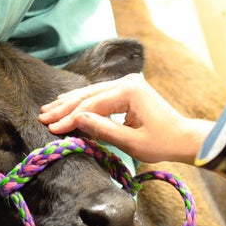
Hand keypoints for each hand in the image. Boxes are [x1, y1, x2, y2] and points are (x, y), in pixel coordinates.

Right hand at [39, 73, 213, 164]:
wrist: (184, 137)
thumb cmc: (162, 143)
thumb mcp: (132, 142)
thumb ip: (103, 130)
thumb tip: (76, 120)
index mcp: (129, 91)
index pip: (92, 105)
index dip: (70, 118)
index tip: (52, 128)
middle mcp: (127, 81)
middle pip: (88, 94)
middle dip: (64, 107)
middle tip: (42, 116)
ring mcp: (127, 83)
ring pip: (92, 92)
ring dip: (70, 102)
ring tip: (48, 110)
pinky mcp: (127, 90)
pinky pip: (100, 95)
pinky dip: (83, 102)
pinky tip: (67, 104)